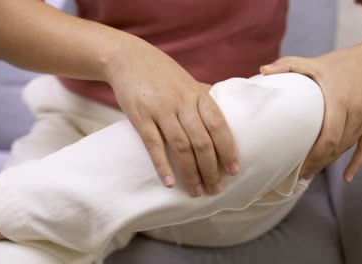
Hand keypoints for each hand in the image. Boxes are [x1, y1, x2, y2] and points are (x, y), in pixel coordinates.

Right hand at [106, 41, 239, 195]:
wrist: (127, 57)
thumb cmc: (162, 72)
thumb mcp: (188, 81)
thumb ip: (205, 96)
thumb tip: (228, 110)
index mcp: (198, 94)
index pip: (219, 125)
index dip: (228, 149)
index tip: (234, 170)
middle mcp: (182, 102)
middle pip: (202, 141)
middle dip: (211, 169)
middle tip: (216, 189)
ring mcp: (161, 109)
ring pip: (181, 146)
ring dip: (191, 172)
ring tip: (197, 191)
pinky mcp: (140, 116)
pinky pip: (153, 144)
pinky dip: (162, 165)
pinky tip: (170, 183)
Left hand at [260, 45, 361, 181]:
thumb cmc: (340, 63)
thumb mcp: (314, 62)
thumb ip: (288, 65)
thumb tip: (262, 70)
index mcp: (340, 100)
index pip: (328, 137)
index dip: (314, 156)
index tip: (299, 166)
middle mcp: (357, 111)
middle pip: (337, 146)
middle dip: (319, 162)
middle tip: (302, 174)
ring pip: (348, 147)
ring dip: (331, 161)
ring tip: (313, 171)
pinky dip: (357, 163)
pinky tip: (346, 177)